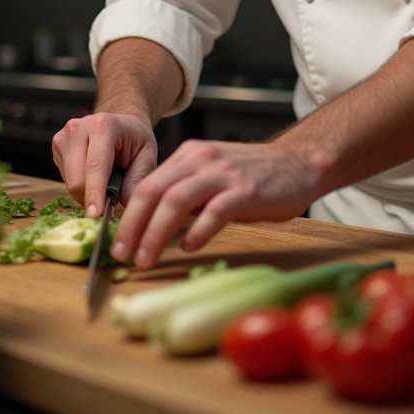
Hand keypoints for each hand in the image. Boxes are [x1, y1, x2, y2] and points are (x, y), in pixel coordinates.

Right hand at [52, 113, 157, 216]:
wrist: (121, 124)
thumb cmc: (135, 139)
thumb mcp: (147, 156)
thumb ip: (137, 180)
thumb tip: (125, 204)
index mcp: (104, 125)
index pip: (96, 165)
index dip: (95, 193)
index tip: (96, 215)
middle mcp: (79, 127)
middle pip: (77, 179)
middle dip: (92, 196)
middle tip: (111, 195)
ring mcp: (65, 135)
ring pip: (69, 182)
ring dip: (86, 190)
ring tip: (104, 178)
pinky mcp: (57, 145)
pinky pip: (65, 178)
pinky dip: (80, 183)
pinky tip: (92, 173)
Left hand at [110, 138, 319, 268]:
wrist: (297, 163)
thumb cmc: (253, 175)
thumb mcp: (212, 173)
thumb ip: (185, 190)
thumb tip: (152, 223)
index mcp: (189, 155)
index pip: (146, 185)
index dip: (126, 216)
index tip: (116, 242)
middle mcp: (202, 159)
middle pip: (154, 191)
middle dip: (132, 226)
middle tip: (121, 254)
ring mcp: (224, 174)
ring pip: (177, 201)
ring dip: (156, 233)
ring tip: (146, 258)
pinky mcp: (246, 191)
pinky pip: (215, 211)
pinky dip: (197, 232)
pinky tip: (189, 247)